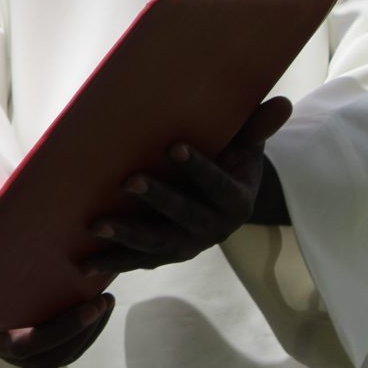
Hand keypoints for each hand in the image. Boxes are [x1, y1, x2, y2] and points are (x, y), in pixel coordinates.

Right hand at [0, 295, 114, 367]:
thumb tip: (4, 234)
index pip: (33, 343)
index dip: (65, 327)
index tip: (89, 306)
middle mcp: (16, 359)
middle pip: (57, 353)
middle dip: (84, 327)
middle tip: (103, 300)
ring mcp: (34, 360)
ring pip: (69, 353)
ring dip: (92, 328)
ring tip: (106, 300)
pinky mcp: (49, 356)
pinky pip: (73, 349)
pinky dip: (90, 329)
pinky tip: (102, 307)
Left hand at [80, 97, 293, 276]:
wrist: (225, 205)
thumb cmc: (231, 164)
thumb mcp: (247, 147)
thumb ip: (257, 128)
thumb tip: (283, 102)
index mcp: (236, 202)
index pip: (218, 184)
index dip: (198, 168)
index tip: (174, 146)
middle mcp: (213, 229)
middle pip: (184, 216)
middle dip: (157, 200)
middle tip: (128, 180)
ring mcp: (187, 246)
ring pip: (157, 245)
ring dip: (126, 237)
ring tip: (95, 225)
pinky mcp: (165, 256)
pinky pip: (138, 262)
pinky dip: (113, 263)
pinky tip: (84, 265)